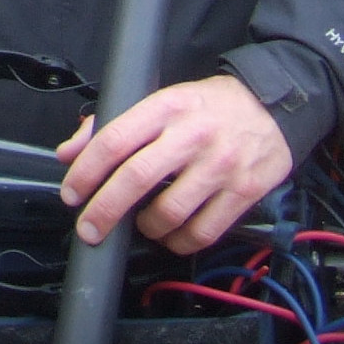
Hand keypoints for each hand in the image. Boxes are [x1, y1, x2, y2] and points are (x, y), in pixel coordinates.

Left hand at [57, 73, 294, 255]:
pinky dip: (180, 242)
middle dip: (104, 210)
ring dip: (146, 229)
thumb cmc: (208, 106)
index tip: (71, 194)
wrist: (275, 105)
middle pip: (136, 179)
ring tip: (141, 226)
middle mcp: (191, 136)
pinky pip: (204, 232)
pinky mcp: (244, 192)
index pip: (114, 140)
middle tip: (89, 229)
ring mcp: (220, 166)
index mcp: (164, 107)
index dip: (86, 172)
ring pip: (170, 212)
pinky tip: (172, 236)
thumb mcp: (159, 100)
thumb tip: (69, 153)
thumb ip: (112, 125)